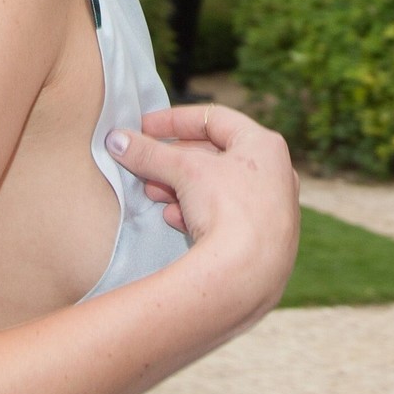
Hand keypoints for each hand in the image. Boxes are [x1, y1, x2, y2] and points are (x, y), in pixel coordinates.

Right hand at [107, 106, 300, 315]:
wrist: (248, 275)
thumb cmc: (227, 209)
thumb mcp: (183, 171)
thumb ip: (148, 153)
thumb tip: (117, 140)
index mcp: (265, 145)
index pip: (214, 119)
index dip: (174, 120)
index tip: (144, 128)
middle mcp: (276, 174)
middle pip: (214, 156)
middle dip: (174, 161)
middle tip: (144, 165)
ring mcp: (272, 210)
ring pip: (217, 188)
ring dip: (181, 188)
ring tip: (153, 194)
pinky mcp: (263, 242)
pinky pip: (225, 217)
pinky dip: (197, 213)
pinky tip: (175, 221)